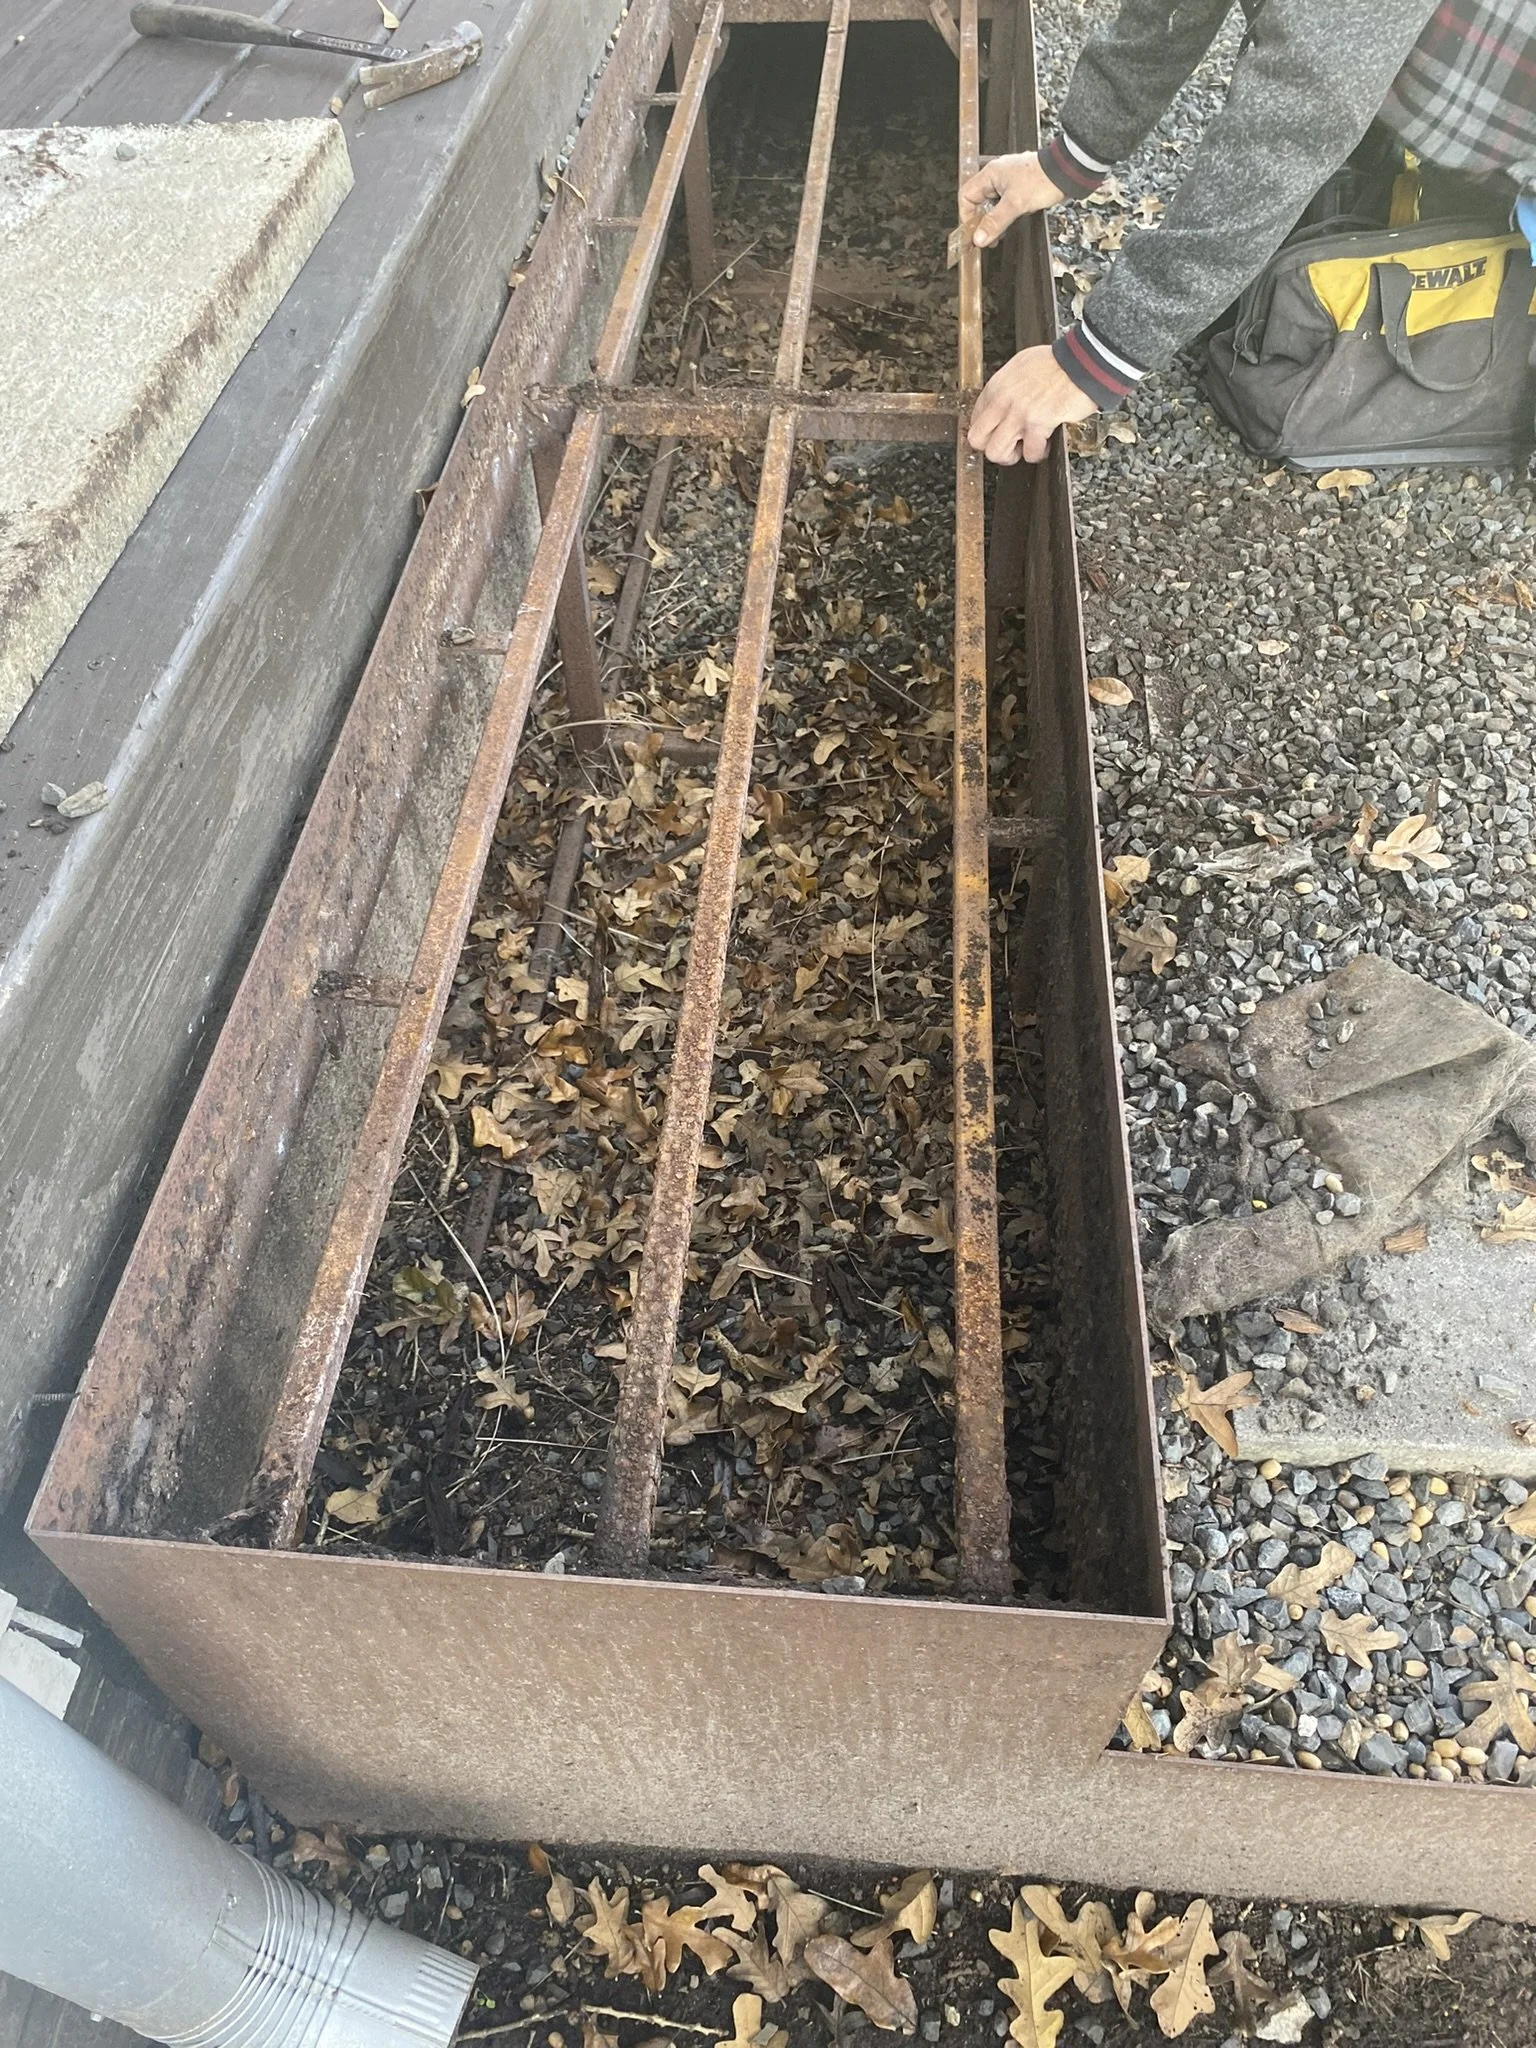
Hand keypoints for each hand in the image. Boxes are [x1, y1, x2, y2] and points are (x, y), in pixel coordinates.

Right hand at [959, 152, 1064, 249]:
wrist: (1065, 172)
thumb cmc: (1043, 179)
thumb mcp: (1015, 204)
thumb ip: (995, 222)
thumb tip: (979, 237)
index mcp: (991, 173)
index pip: (966, 195)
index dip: (967, 216)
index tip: (974, 232)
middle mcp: (996, 175)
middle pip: (977, 201)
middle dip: (980, 220)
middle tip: (986, 236)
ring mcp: (1007, 180)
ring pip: (991, 203)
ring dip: (993, 219)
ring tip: (998, 234)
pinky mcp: (1017, 186)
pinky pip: (1003, 203)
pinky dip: (1003, 215)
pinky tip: (1008, 224)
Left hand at [967, 345, 1096, 464]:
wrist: (1080, 363)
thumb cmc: (1057, 362)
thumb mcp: (1020, 366)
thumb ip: (1006, 387)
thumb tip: (1003, 403)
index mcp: (996, 386)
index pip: (975, 419)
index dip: (987, 431)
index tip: (997, 433)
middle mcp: (1003, 401)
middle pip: (977, 439)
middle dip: (992, 446)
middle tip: (1007, 445)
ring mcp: (1018, 414)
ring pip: (995, 452)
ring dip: (1011, 455)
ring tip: (1025, 447)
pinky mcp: (1038, 425)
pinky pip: (1029, 453)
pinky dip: (1038, 454)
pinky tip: (1044, 443)